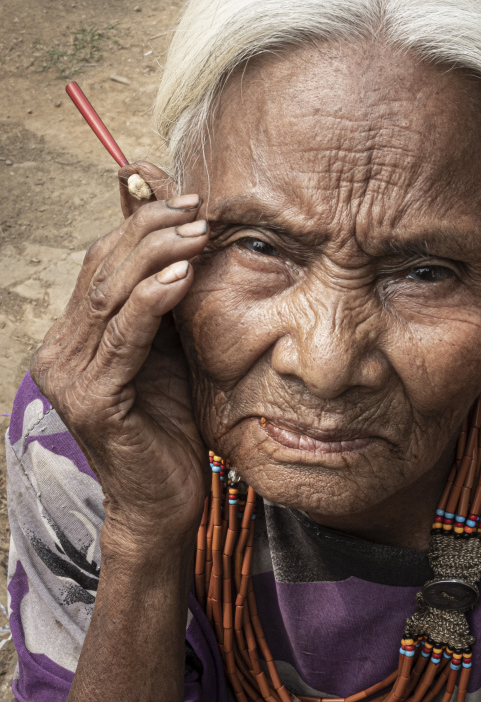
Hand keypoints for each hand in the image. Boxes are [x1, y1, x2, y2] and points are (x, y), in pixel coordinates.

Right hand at [31, 181, 210, 552]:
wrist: (166, 501)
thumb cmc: (172, 426)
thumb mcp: (169, 351)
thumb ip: (165, 301)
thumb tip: (182, 238)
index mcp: (73, 338)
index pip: (101, 264)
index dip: (140, 225)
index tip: (187, 199)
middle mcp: (59, 352)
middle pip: (101, 271)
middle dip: (150, 230)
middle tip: (198, 207)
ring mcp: (69, 377)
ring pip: (110, 296)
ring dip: (158, 256)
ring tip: (200, 232)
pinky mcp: (92, 399)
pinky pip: (124, 336)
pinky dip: (153, 300)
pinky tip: (183, 275)